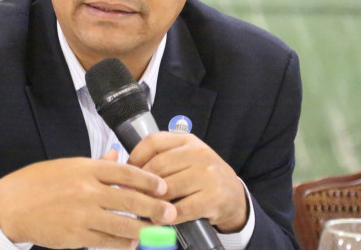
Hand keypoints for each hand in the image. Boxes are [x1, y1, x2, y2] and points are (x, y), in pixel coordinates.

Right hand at [0, 150, 176, 248]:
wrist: (11, 205)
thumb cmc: (39, 183)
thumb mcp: (68, 166)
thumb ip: (96, 165)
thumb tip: (117, 157)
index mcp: (86, 168)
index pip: (126, 173)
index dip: (149, 180)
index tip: (163, 187)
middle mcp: (87, 190)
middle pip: (130, 200)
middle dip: (154, 208)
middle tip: (170, 213)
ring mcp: (82, 214)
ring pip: (122, 224)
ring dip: (142, 230)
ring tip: (155, 232)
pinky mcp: (76, 236)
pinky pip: (106, 242)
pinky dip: (121, 243)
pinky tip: (130, 244)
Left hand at [129, 132, 247, 232]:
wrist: (233, 195)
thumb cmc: (202, 176)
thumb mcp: (185, 158)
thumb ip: (161, 158)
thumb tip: (128, 171)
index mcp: (188, 140)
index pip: (153, 142)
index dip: (135, 157)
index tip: (127, 173)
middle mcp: (199, 153)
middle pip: (158, 166)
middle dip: (141, 183)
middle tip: (131, 195)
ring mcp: (208, 175)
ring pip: (167, 188)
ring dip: (151, 202)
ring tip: (143, 208)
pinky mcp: (213, 197)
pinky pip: (181, 209)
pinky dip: (165, 217)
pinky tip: (158, 220)